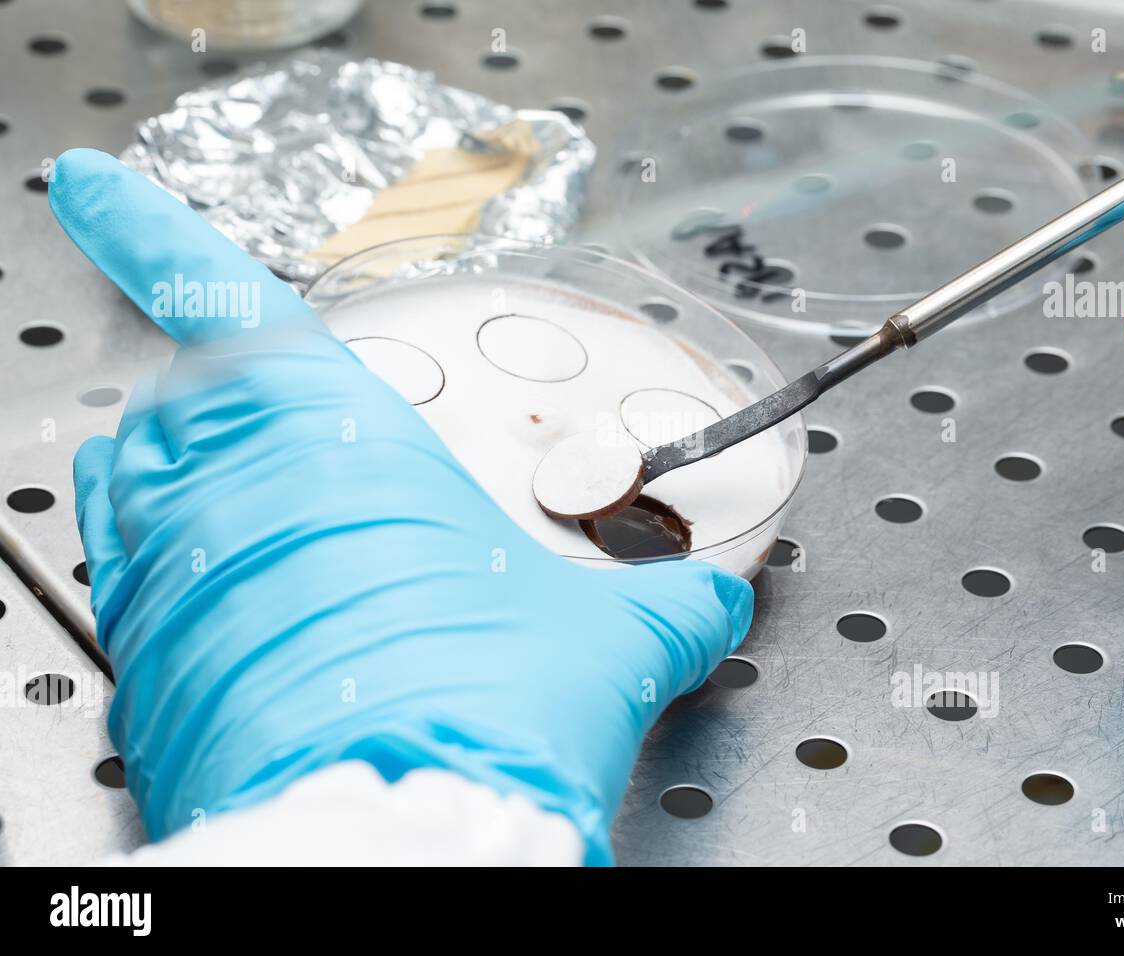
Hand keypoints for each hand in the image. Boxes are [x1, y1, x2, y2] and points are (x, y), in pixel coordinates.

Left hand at [51, 149, 752, 864]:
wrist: (404, 839)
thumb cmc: (485, 710)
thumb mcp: (602, 641)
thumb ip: (668, 603)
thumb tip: (712, 600)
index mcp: (336, 439)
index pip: (218, 296)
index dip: (150, 227)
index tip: (95, 186)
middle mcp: (229, 490)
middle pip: (182, 399)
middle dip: (223, 398)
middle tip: (288, 437)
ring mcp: (171, 578)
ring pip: (141, 484)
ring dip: (188, 478)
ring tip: (266, 517)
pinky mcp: (148, 666)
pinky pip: (132, 580)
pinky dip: (171, 564)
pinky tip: (242, 604)